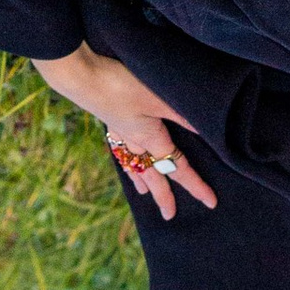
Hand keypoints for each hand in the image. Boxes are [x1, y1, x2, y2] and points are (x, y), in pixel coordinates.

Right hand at [29, 46, 218, 217]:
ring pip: (133, 165)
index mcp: (150, 139)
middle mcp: (134, 142)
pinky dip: (125, 162)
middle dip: (164, 196)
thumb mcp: (157, 97)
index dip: (195, 185)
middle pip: (153, 175)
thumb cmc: (119, 83)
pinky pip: (120, 150)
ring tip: (144, 194)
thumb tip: (206, 131)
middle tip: (169, 215)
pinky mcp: (108, 120)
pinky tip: (124, 157)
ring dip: (142, 181)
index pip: (178, 168)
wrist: (79, 74)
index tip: (210, 202)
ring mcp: (119, 133)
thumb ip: (181, 114)